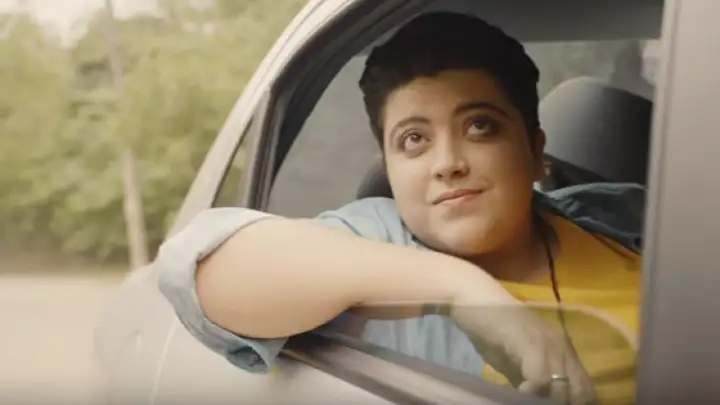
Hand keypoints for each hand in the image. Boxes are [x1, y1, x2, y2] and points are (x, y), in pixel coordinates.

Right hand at [450, 299, 597, 404]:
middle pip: (578, 390)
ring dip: (548, 401)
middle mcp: (561, 346)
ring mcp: (548, 343)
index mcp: (561, 350)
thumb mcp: (513, 362)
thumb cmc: (489, 328)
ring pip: (562, 386)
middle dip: (562, 403)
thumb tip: (536, 400)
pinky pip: (540, 378)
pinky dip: (531, 392)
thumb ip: (527, 380)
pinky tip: (518, 394)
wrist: (472, 298)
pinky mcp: (530, 342)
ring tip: (531, 403)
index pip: (584, 387)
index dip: (573, 402)